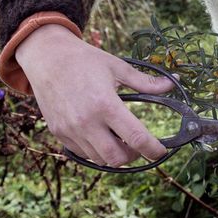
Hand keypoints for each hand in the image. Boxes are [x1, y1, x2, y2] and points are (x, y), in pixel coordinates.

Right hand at [15, 23, 174, 166]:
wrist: (47, 58)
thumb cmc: (85, 60)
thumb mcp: (118, 67)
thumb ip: (145, 82)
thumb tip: (170, 85)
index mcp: (106, 105)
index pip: (136, 138)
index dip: (153, 149)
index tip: (161, 151)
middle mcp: (87, 122)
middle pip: (117, 158)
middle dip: (134, 156)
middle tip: (139, 145)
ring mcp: (70, 130)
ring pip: (99, 159)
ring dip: (115, 154)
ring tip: (121, 139)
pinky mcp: (59, 133)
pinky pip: (83, 153)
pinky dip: (96, 151)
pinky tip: (102, 136)